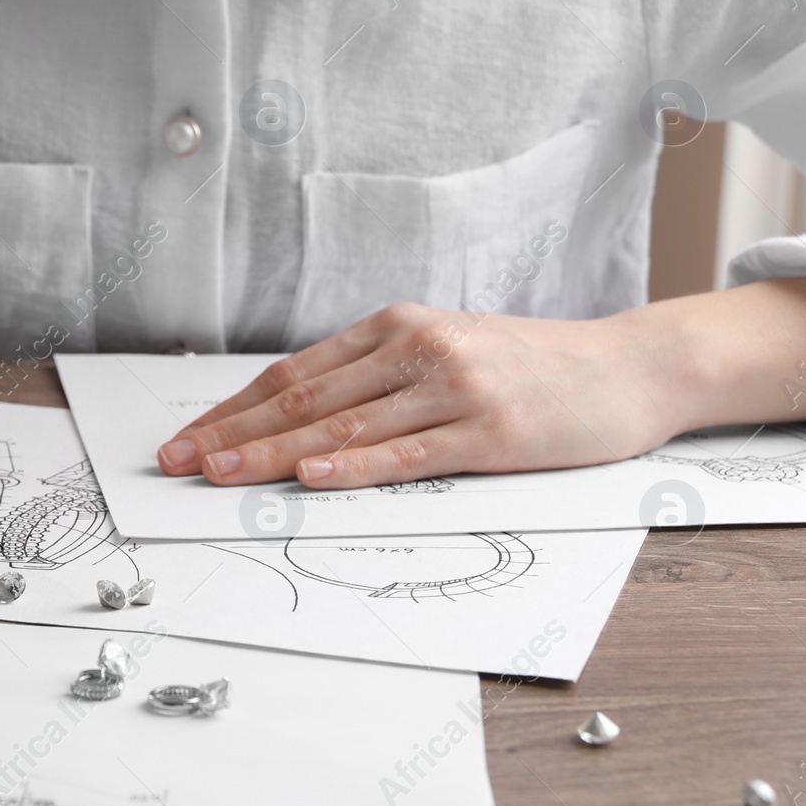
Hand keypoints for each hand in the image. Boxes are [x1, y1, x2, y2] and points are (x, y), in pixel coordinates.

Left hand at [155, 303, 684, 488]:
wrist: (629, 366)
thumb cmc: (529, 368)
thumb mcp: (444, 354)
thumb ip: (377, 379)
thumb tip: (298, 421)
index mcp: (395, 329)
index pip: (292, 373)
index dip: (232, 409)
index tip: (186, 440)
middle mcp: (416, 349)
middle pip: (303, 397)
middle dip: (231, 434)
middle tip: (176, 462)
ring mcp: (454, 387)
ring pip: (343, 425)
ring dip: (272, 453)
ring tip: (218, 475)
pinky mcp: (491, 431)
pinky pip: (409, 452)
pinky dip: (356, 466)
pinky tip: (313, 477)